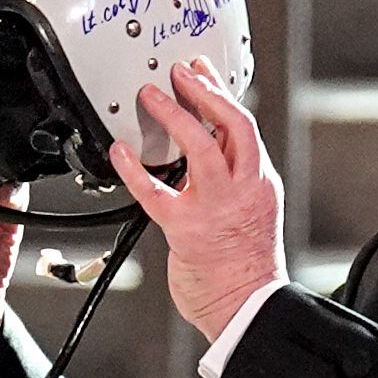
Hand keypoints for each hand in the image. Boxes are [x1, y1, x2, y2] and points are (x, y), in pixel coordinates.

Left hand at [110, 60, 290, 343]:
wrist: (246, 305)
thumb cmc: (245, 266)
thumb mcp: (251, 211)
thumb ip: (232, 179)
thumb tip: (210, 146)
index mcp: (258, 183)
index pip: (243, 126)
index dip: (222, 93)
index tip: (202, 72)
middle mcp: (242, 189)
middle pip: (232, 125)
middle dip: (205, 91)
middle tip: (179, 71)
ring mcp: (216, 207)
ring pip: (201, 147)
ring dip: (175, 115)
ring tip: (151, 95)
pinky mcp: (187, 228)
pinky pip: (156, 192)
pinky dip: (134, 168)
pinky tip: (119, 152)